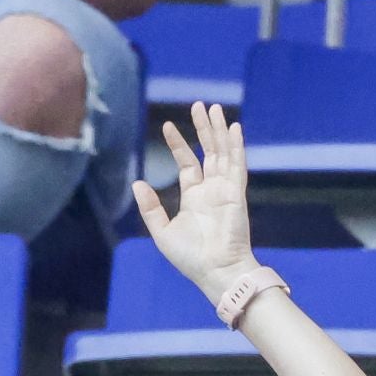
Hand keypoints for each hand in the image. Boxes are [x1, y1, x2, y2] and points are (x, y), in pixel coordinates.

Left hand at [133, 103, 259, 303]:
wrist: (215, 271)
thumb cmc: (190, 257)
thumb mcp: (162, 231)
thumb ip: (150, 207)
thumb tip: (137, 183)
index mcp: (193, 197)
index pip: (187, 163)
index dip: (179, 144)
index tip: (167, 126)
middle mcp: (211, 189)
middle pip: (208, 151)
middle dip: (203, 128)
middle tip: (199, 105)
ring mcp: (225, 189)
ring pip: (222, 152)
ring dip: (218, 130)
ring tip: (213, 108)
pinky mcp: (236, 193)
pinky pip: (237, 164)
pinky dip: (236, 146)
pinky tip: (233, 128)